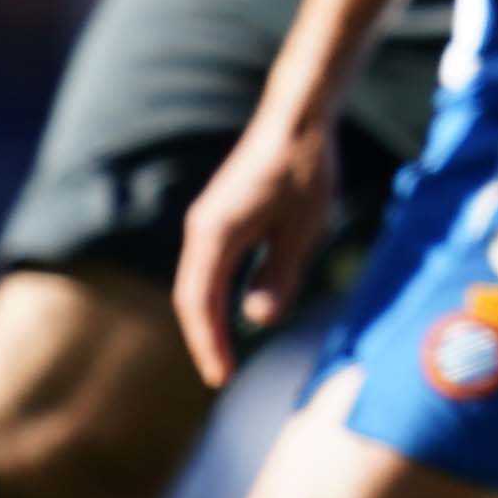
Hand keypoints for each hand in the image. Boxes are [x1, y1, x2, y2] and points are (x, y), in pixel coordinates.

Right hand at [167, 108, 339, 387]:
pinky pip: (208, 267)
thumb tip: (255, 319)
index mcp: (215, 233)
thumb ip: (279, 274)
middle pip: (191, 296)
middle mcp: (201, 228)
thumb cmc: (306, 171)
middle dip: (205, 338)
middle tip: (221, 376)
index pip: (200, 301)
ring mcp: (206, 222)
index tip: (221, 377)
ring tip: (223, 355)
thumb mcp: (303, 228)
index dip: (209, 342)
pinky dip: (213, 296)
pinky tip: (228, 315)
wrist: (297, 120)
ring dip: (206, 319)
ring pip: (197, 282)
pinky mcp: (217, 218)